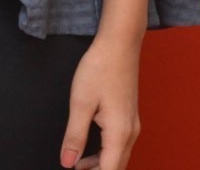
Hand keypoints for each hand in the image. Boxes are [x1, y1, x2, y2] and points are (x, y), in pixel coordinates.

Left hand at [60, 33, 140, 169]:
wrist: (119, 43)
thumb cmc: (101, 67)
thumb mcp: (81, 102)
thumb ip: (74, 136)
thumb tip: (67, 162)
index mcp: (119, 133)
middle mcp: (130, 132)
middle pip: (117, 167)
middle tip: (77, 169)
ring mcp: (132, 123)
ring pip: (119, 157)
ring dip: (101, 166)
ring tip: (79, 166)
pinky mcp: (129, 115)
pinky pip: (120, 144)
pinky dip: (106, 153)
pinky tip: (90, 150)